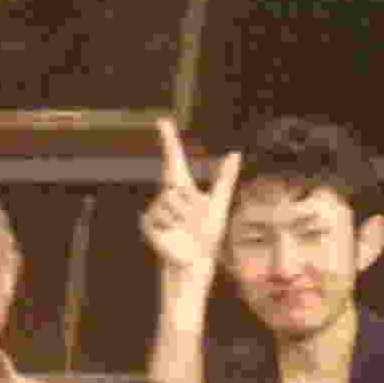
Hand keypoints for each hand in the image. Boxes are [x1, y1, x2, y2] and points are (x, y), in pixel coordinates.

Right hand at [138, 117, 240, 277]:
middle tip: (195, 219)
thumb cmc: (206, 236)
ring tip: (186, 228)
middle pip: (177, 184)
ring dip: (184, 215)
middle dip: (191, 202)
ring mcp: (155, 209)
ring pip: (170, 199)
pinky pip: (161, 213)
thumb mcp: (219, 204)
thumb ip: (225, 178)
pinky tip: (173, 234)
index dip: (169, 140)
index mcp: (183, 188)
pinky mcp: (148, 222)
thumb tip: (235, 153)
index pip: (174, 159)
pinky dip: (172, 225)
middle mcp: (167, 195)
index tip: (163, 121)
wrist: (196, 261)